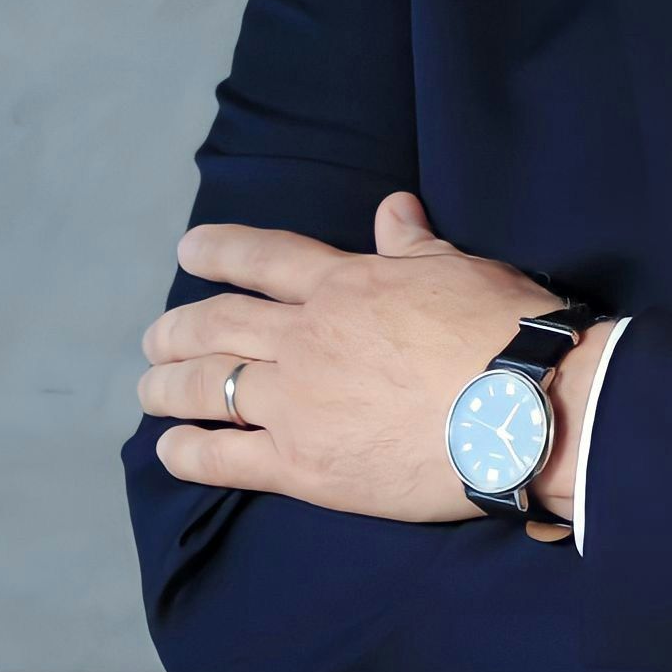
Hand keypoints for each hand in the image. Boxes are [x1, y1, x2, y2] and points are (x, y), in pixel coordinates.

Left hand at [140, 193, 609, 528]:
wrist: (524, 409)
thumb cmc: (505, 331)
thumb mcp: (461, 269)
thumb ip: (414, 244)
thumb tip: (393, 207)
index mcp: (344, 286)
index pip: (264, 259)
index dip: (220, 250)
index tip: (189, 251)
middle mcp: (307, 338)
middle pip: (219, 325)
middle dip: (177, 328)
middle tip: (154, 337)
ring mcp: (299, 402)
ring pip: (209, 386)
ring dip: (168, 385)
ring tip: (147, 388)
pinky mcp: (305, 464)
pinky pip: (227, 458)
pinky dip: (190, 452)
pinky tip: (170, 449)